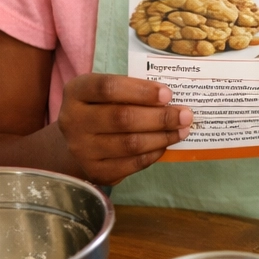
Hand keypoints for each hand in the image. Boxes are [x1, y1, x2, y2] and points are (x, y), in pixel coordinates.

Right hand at [57, 73, 191, 184]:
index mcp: (76, 92)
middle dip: (160, 117)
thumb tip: (173, 99)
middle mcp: (72, 121)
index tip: (168, 94)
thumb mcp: (109, 93)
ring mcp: (81, 149)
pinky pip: (132, 163)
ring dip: (162, 136)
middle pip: (122, 118)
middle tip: (185, 115)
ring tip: (183, 130)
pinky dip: (154, 153)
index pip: (107, 87)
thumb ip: (134, 91)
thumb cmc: (103, 109)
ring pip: (130, 143)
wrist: (80, 142)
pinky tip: (165, 144)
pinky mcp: (95, 171)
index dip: (141, 90)